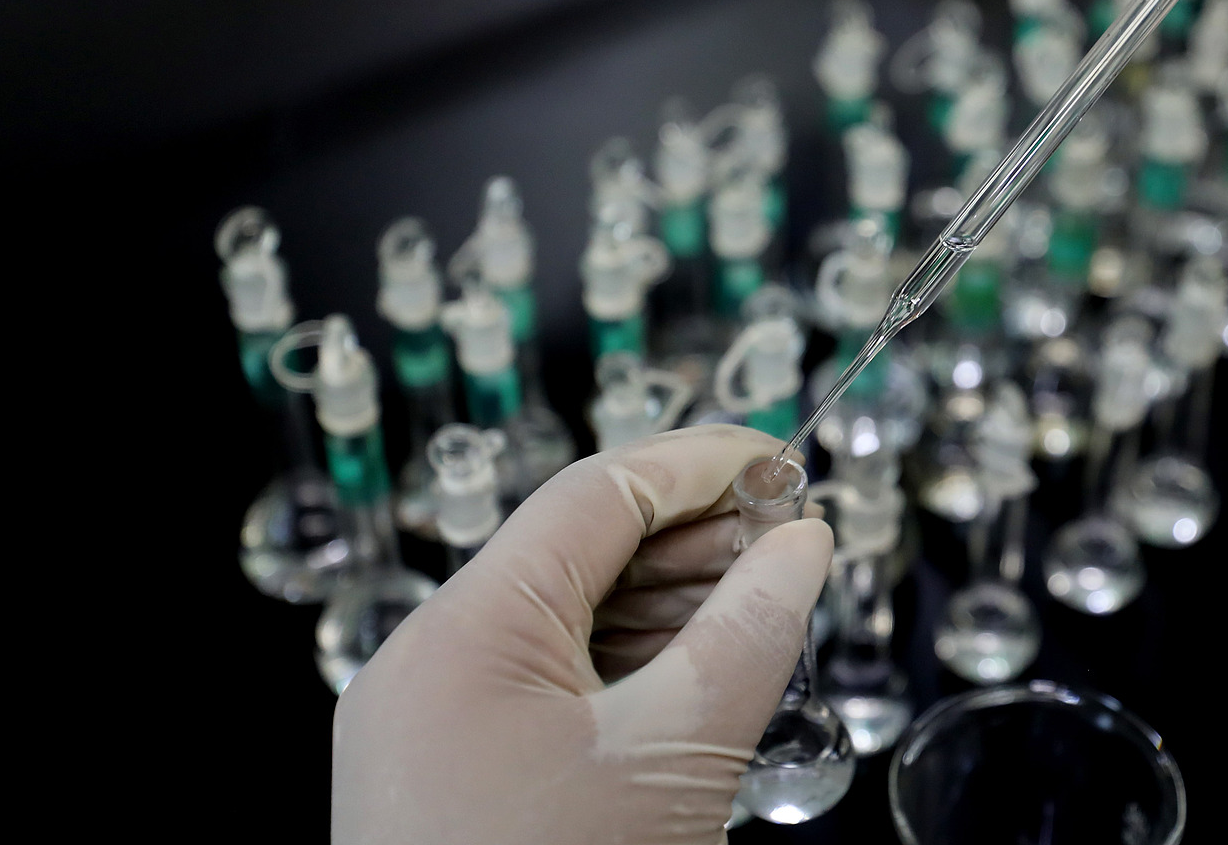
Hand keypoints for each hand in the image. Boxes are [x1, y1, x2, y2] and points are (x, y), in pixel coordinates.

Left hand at [332, 426, 831, 843]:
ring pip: (563, 615)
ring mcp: (428, 718)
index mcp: (465, 633)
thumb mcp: (676, 755)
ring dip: (666, 601)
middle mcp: (427, 659)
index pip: (596, 493)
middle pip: (578, 548)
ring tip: (759, 611)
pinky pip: (541, 678)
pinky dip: (624, 663)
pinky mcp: (443, 767)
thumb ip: (750, 631)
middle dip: (694, 537)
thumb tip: (800, 546)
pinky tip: (698, 674)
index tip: (783, 459)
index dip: (702, 463)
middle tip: (791, 545)